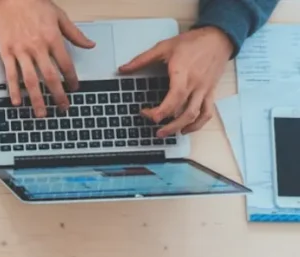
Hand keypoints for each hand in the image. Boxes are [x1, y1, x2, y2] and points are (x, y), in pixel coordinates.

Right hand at [0, 0, 94, 116]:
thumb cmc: (35, 5)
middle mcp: (37, 47)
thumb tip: (90, 45)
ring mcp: (20, 51)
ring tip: (41, 113)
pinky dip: (14, 90)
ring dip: (37, 99)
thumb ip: (75, 34)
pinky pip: (11, 75)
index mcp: (52, 38)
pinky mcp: (6, 52)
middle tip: (63, 107)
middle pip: (50, 76)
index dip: (71, 78)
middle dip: (58, 95)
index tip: (74, 88)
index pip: (65, 64)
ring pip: (31, 80)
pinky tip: (18, 102)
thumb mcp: (59, 16)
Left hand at [119, 27, 233, 136]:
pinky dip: (198, 124)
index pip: (174, 99)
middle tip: (155, 132)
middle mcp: (196, 84)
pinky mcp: (211, 92)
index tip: (146, 113)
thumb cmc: (193, 42)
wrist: (219, 37)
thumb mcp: (164, 47)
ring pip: (196, 115)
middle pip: (184, 112)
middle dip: (169, 125)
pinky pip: (207, 112)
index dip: (160, 111)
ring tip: (167, 133)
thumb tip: (123, 69)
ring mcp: (205, 89)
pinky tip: (186, 128)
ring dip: (182, 127)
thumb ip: (142, 59)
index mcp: (183, 74)